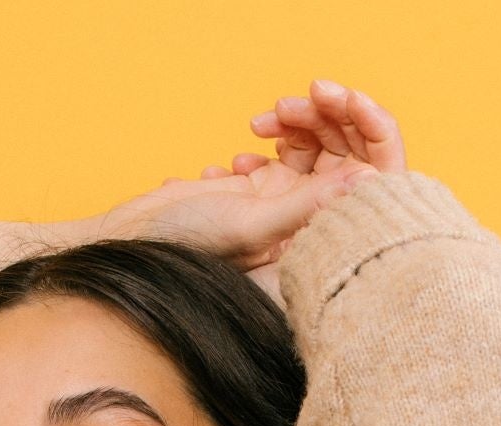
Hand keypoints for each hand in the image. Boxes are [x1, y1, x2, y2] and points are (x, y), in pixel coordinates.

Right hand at [91, 80, 407, 300]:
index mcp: (314, 245)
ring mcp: (285, 207)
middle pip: (344, 161)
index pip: (365, 191)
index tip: (349, 105)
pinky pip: (285, 150)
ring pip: (314, 149)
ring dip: (295, 124)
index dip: (366, 142)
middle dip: (326, 124)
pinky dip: (268, 139)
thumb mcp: (252, 224)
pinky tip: (229, 164)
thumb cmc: (185, 249)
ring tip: (263, 122)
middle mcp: (306, 228)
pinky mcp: (261, 190)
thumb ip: (308, 205)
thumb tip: (368, 182)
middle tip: (299, 101)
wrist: (132, 242)